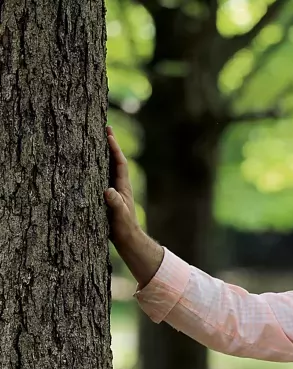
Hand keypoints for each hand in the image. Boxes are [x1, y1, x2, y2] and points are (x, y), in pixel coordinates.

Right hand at [104, 126, 138, 243]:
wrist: (127, 240)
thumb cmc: (124, 229)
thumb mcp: (119, 217)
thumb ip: (115, 204)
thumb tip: (108, 191)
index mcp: (123, 187)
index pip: (119, 163)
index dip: (114, 149)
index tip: (108, 134)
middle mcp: (119, 186)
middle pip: (114, 161)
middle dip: (109, 145)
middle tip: (103, 127)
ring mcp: (113, 191)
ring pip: (107, 168)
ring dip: (102, 154)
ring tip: (94, 139)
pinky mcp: (107, 197)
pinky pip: (101, 177)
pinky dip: (95, 167)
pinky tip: (87, 163)